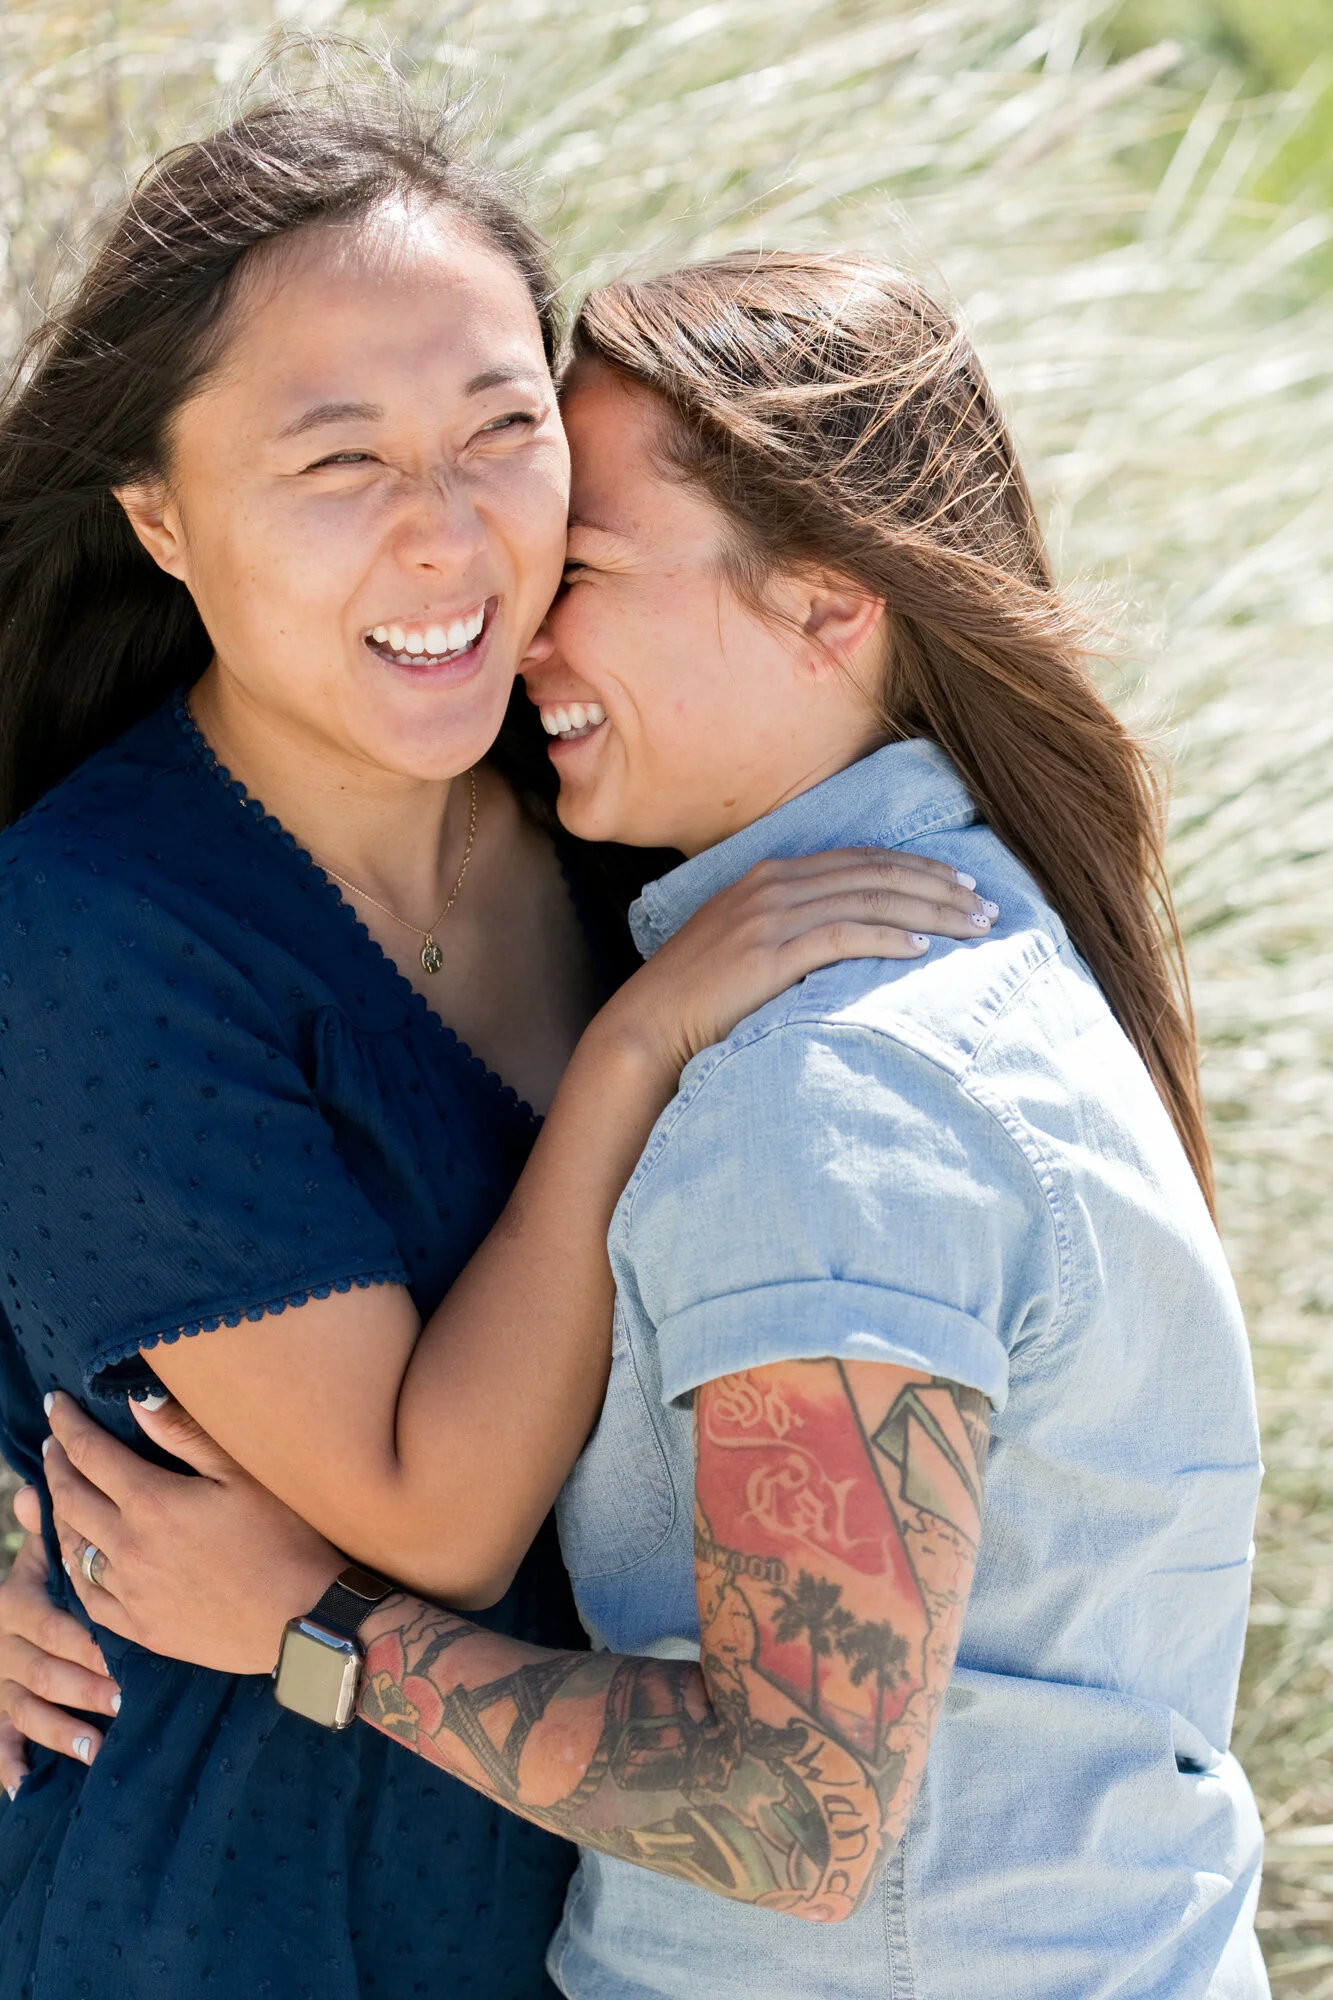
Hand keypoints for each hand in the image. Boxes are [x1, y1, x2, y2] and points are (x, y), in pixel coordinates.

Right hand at [0, 1489, 120, 1787]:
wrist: (10, 1610)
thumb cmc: (42, 1578)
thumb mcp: (42, 1552)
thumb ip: (48, 1527)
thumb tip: (36, 1488)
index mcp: (17, 1601)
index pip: (51, 1623)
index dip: (85, 1641)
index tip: (120, 1654)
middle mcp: (2, 1643)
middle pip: (44, 1669)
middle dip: (83, 1686)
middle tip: (124, 1697)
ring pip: (26, 1707)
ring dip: (60, 1728)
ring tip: (97, 1744)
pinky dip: (8, 1763)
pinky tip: (25, 1784)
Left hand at [43, 1392, 343, 1678]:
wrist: (303, 1619)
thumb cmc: (285, 1537)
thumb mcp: (241, 1473)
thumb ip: (184, 1434)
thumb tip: (137, 1401)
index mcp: (152, 1502)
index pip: (89, 1453)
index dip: (66, 1424)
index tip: (55, 1404)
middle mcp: (129, 1548)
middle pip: (69, 1497)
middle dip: (56, 1463)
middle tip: (52, 1441)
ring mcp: (130, 1593)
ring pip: (70, 1547)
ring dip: (58, 1512)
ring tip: (58, 1489)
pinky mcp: (139, 1629)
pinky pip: (85, 1596)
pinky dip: (72, 1566)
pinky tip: (76, 1554)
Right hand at [604, 848, 994, 1075]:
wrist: (646, 1028)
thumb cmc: (697, 999)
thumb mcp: (742, 946)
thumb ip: (787, 929)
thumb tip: (841, 937)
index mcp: (768, 876)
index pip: (860, 859)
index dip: (917, 866)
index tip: (961, 880)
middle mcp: (772, 886)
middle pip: (875, 874)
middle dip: (939, 886)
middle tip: (988, 905)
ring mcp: (769, 918)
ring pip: (869, 899)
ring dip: (931, 910)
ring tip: (974, 926)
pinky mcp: (768, 955)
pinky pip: (842, 936)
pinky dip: (887, 936)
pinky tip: (922, 947)